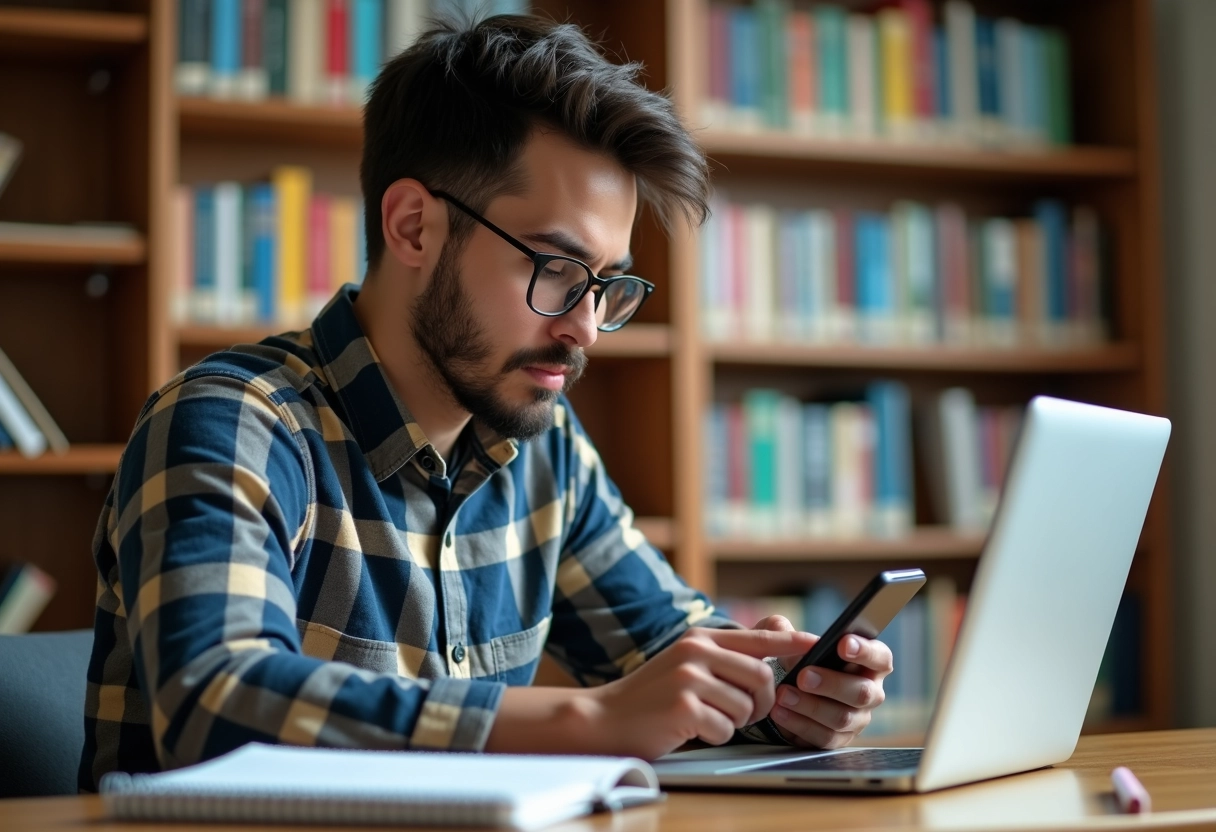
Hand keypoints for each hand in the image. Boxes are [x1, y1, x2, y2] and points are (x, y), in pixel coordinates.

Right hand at [580, 627, 816, 759]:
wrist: (605, 719)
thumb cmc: (652, 695)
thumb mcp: (687, 662)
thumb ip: (726, 652)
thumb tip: (775, 635)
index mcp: (699, 638)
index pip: (758, 637)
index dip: (792, 642)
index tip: (817, 644)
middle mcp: (696, 652)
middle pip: (763, 677)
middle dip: (763, 703)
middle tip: (745, 714)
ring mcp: (689, 679)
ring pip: (746, 707)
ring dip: (735, 722)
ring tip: (708, 719)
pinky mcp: (684, 708)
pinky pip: (726, 729)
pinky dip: (716, 736)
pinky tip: (691, 730)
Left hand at [753, 615, 892, 748]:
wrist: (783, 692)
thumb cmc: (796, 659)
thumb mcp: (787, 639)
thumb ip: (782, 629)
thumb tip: (783, 630)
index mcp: (869, 663)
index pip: (880, 657)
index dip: (865, 651)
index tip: (842, 644)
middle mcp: (870, 692)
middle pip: (863, 692)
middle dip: (832, 683)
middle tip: (804, 676)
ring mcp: (857, 719)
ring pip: (842, 717)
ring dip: (811, 706)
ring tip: (784, 695)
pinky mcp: (839, 739)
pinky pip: (824, 737)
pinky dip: (800, 724)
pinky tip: (780, 713)